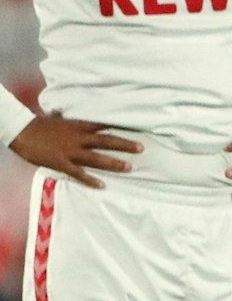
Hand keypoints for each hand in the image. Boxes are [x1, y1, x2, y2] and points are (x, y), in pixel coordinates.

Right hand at [9, 113, 140, 187]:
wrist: (20, 131)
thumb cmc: (38, 125)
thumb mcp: (57, 119)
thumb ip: (70, 120)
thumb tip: (72, 115)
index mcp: (78, 126)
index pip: (103, 125)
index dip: (120, 126)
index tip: (136, 128)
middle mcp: (78, 138)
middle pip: (106, 141)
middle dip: (124, 145)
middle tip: (141, 148)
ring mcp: (70, 151)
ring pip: (96, 158)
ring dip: (113, 163)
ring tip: (129, 167)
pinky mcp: (61, 163)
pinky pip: (78, 173)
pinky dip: (90, 180)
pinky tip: (102, 185)